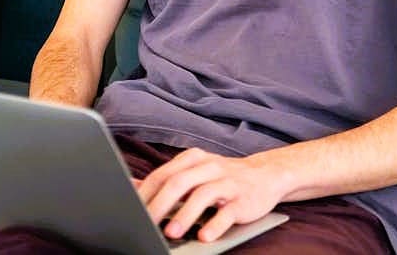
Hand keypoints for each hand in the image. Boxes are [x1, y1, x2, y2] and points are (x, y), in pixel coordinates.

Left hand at [137, 147, 285, 242]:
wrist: (266, 174)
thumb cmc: (222, 177)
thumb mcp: (194, 172)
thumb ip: (166, 178)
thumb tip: (131, 185)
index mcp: (193, 159)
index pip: (163, 174)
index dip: (146, 194)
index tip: (130, 212)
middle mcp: (210, 166)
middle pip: (180, 182)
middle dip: (160, 204)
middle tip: (145, 224)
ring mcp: (228, 182)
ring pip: (203, 195)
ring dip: (185, 215)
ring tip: (171, 233)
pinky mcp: (244, 199)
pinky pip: (228, 212)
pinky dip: (215, 225)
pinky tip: (204, 237)